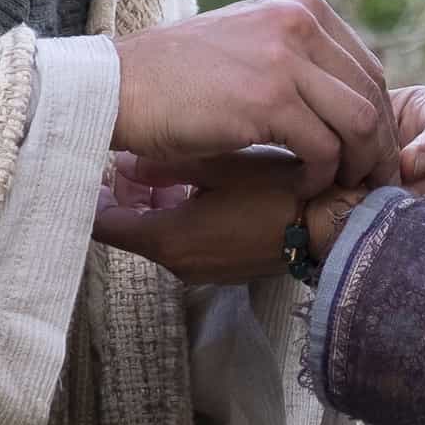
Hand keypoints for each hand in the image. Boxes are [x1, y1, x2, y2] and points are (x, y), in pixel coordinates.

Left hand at [94, 149, 362, 285]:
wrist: (338, 231)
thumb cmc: (279, 195)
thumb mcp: (220, 166)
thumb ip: (170, 165)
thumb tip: (128, 161)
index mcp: (167, 238)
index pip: (105, 222)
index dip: (92, 192)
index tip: (87, 164)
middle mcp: (177, 262)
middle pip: (131, 229)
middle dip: (125, 195)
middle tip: (119, 156)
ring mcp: (202, 268)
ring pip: (160, 232)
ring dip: (156, 203)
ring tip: (152, 164)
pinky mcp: (224, 265)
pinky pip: (187, 238)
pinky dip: (182, 212)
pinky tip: (195, 183)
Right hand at [114, 0, 398, 198]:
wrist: (117, 88)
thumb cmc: (178, 79)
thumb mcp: (249, 45)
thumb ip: (297, 57)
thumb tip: (348, 98)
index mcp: (300, 5)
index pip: (366, 67)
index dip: (378, 119)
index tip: (369, 155)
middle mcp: (300, 21)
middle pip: (372, 92)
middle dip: (378, 145)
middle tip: (369, 181)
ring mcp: (286, 57)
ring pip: (361, 121)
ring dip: (359, 164)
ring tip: (339, 187)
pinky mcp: (269, 98)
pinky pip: (326, 147)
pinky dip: (323, 175)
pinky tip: (304, 186)